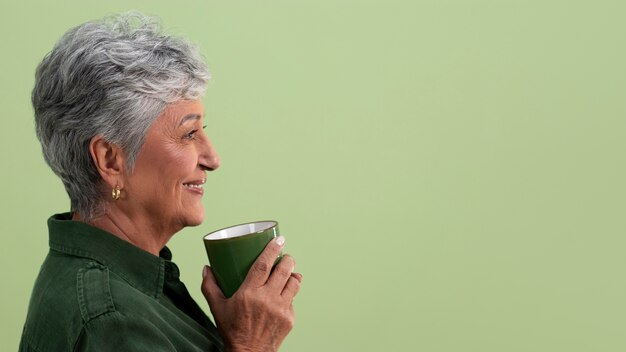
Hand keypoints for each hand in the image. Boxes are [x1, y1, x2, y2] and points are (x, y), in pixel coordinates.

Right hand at [201, 236, 302, 351]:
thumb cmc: (232, 330)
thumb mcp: (217, 308)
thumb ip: (210, 286)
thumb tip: (206, 268)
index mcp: (249, 293)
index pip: (264, 264)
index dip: (272, 249)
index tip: (279, 239)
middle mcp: (267, 299)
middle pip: (284, 270)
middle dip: (288, 259)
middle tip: (285, 256)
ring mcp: (281, 309)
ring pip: (294, 283)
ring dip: (293, 274)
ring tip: (289, 270)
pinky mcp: (289, 318)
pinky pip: (293, 299)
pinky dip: (290, 293)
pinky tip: (285, 292)